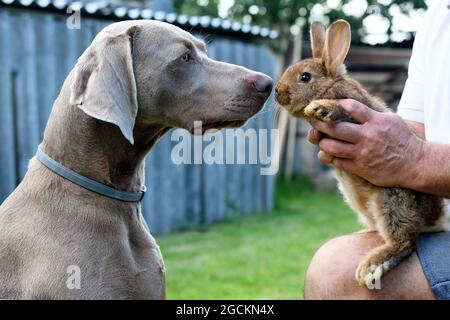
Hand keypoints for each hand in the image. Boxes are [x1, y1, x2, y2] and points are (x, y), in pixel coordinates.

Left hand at [308, 99, 424, 187]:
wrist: (414, 164)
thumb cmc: (401, 139)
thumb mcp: (390, 119)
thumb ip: (371, 113)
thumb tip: (351, 104)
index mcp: (375, 121)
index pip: (352, 107)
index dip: (336, 105)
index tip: (326, 104)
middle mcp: (367, 136)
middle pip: (335, 128)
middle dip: (320, 124)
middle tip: (313, 121)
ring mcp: (362, 153)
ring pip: (331, 147)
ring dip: (322, 142)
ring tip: (320, 139)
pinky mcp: (360, 168)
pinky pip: (337, 162)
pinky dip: (330, 157)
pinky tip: (330, 153)